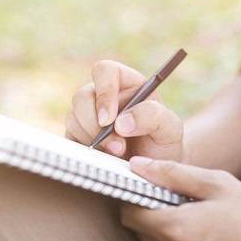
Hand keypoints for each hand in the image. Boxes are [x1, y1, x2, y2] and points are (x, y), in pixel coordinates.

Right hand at [65, 60, 182, 159]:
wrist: (154, 168)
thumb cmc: (163, 143)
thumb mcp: (171, 129)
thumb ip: (153, 116)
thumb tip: (120, 123)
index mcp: (126, 84)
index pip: (104, 71)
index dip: (104, 92)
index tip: (110, 119)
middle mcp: (103, 96)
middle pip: (81, 96)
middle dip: (95, 124)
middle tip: (118, 147)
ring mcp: (88, 115)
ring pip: (73, 118)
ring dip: (93, 139)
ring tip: (117, 154)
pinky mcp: (78, 135)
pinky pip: (69, 137)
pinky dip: (85, 149)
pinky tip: (104, 157)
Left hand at [120, 157, 240, 240]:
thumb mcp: (214, 184)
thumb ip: (171, 173)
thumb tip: (137, 165)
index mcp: (177, 230)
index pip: (129, 213)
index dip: (134, 196)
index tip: (147, 187)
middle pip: (137, 229)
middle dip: (148, 212)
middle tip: (174, 201)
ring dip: (160, 229)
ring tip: (190, 217)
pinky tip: (196, 233)